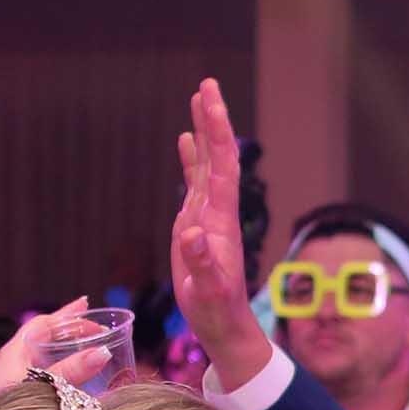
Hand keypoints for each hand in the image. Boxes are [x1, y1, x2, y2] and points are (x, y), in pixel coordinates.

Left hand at [0, 299, 109, 402]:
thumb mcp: (43, 387)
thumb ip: (71, 371)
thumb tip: (102, 352)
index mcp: (14, 352)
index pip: (43, 323)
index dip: (67, 314)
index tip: (87, 306)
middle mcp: (10, 361)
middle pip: (42, 337)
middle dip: (68, 330)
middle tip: (93, 326)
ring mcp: (8, 379)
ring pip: (40, 355)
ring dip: (63, 349)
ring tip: (85, 349)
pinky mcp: (10, 397)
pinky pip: (38, 372)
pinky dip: (58, 369)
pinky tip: (68, 380)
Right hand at [172, 78, 274, 384]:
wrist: (225, 326)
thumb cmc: (217, 312)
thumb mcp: (208, 291)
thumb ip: (202, 263)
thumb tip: (192, 234)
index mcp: (219, 219)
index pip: (221, 165)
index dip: (216, 130)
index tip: (210, 97)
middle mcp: (216, 211)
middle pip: (216, 156)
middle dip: (212, 120)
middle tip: (207, 83)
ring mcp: (206, 216)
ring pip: (205, 165)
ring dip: (202, 133)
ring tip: (197, 100)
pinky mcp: (194, 226)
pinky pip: (193, 184)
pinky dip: (189, 159)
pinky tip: (184, 141)